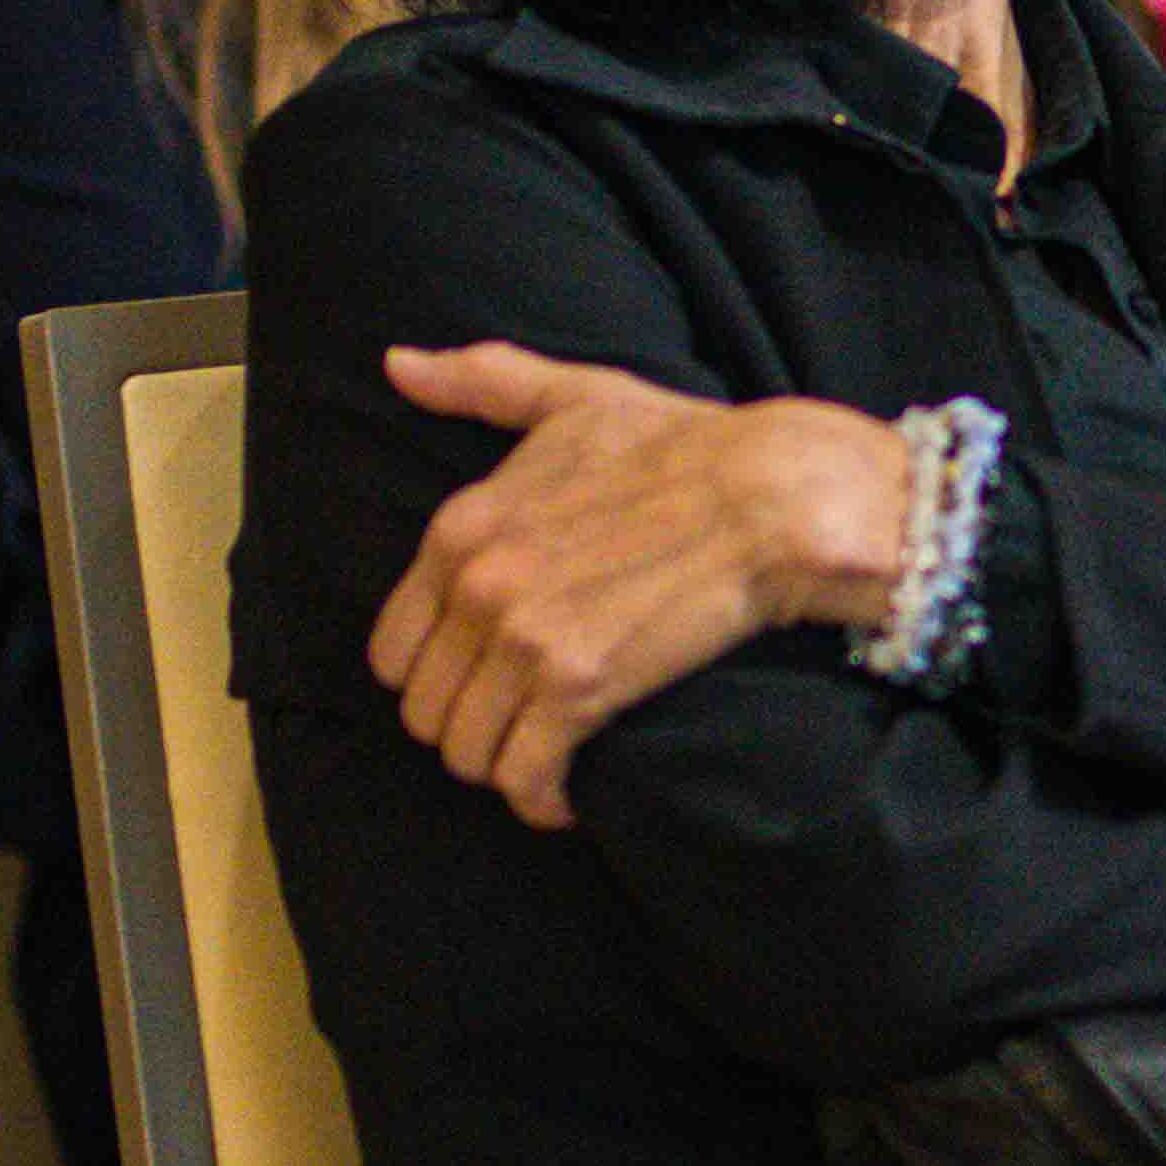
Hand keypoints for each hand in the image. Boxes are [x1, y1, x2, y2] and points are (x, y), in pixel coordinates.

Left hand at [374, 341, 915, 827]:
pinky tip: (564, 799)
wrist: (772, 496)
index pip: (394, 649)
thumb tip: (398, 365)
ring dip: (501, 769)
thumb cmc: (683, 444)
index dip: (432, 679)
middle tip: (514, 731)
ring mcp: (524, 641)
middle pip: (425, 711)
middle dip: (465, 730)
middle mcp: (478, 587)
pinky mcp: (579, 690)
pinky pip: (524, 777)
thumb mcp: (573, 397)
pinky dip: (539, 800)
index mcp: (460, 529)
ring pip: (466, 751)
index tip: (477, 686)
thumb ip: (480, 383)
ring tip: (540, 763)